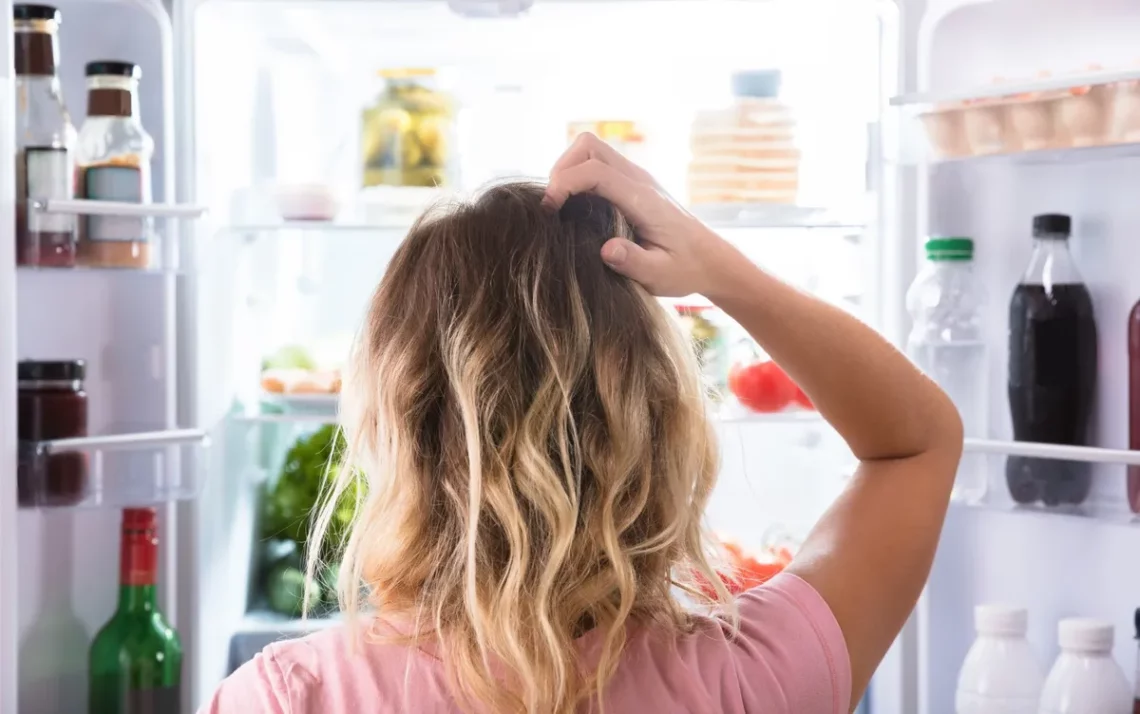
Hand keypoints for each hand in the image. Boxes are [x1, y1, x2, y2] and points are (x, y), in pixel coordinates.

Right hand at [543, 133, 728, 297]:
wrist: (709, 259)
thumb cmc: (685, 269)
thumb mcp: (660, 276)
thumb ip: (634, 262)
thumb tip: (606, 249)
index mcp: (644, 199)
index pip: (596, 171)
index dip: (565, 183)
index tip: (549, 210)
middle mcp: (639, 180)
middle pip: (588, 146)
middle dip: (562, 169)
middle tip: (552, 206)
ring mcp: (636, 177)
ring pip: (591, 149)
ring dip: (568, 170)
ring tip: (560, 205)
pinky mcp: (632, 182)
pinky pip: (598, 163)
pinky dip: (578, 176)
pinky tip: (575, 207)